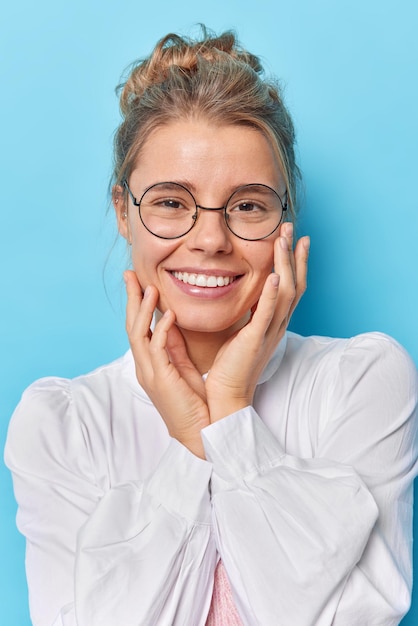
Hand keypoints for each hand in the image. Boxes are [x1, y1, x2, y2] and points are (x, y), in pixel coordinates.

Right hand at [124, 272, 209, 457]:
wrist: (200, 432)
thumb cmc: (195, 402)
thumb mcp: (182, 366)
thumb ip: (174, 345)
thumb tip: (171, 321)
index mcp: (150, 362)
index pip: (138, 326)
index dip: (137, 303)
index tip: (138, 281)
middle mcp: (145, 366)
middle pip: (131, 325)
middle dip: (131, 299)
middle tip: (130, 274)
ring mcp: (149, 373)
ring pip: (138, 334)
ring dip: (143, 310)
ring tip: (150, 288)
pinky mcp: (160, 379)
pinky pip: (157, 349)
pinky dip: (161, 329)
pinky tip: (168, 314)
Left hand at [205, 223, 309, 420]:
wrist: (228, 395)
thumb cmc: (230, 365)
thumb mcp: (241, 331)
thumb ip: (246, 312)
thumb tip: (242, 292)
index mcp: (273, 322)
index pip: (288, 286)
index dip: (293, 262)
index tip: (293, 239)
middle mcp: (277, 325)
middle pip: (294, 284)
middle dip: (294, 255)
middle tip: (292, 228)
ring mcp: (269, 332)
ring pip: (285, 293)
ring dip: (286, 265)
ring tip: (284, 240)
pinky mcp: (256, 340)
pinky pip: (267, 313)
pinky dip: (272, 294)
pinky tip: (274, 275)